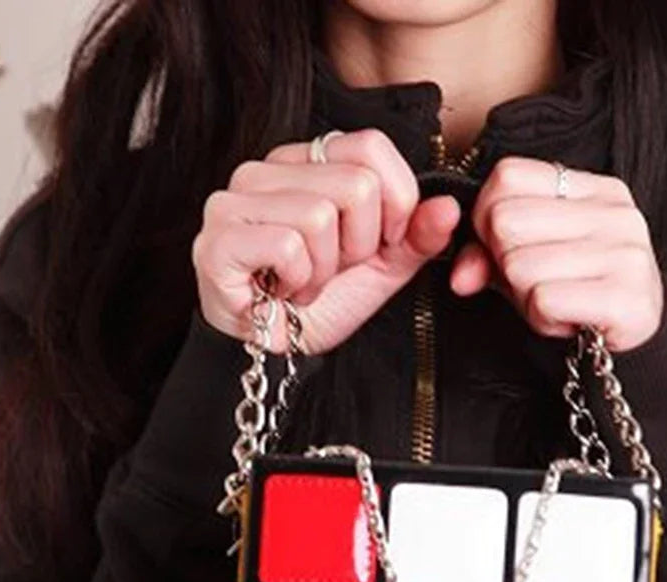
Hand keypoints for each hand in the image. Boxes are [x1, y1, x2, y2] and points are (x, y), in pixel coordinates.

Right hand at [193, 129, 459, 353]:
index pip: (370, 147)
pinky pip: (287, 246)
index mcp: (306, 161)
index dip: (393, 202)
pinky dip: (299, 281)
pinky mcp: (218, 239)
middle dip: (360, 244)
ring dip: (326, 268)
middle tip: (334, 268)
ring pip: (320, 216)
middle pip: (355, 185)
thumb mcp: (384, 265)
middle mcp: (265, 169)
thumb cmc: (322, 301)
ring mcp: (234, 200)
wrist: (278, 349)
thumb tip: (448, 207)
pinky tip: (282, 290)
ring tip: (307, 280)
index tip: (378, 243)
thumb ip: (418, 234)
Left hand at [450, 157, 663, 352]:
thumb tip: (460, 276)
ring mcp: (625, 252)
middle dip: (504, 262)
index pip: (507, 176)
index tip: (506, 246)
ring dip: (524, 297)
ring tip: (555, 300)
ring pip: (520, 266)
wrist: (637, 333)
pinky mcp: (625, 296)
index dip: (487, 216)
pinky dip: (543, 319)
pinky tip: (566, 319)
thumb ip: (485, 255)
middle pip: (506, 222)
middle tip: (534, 281)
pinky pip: (544, 300)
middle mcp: (614, 212)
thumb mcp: (528, 260)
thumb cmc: (577, 289)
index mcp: (593, 188)